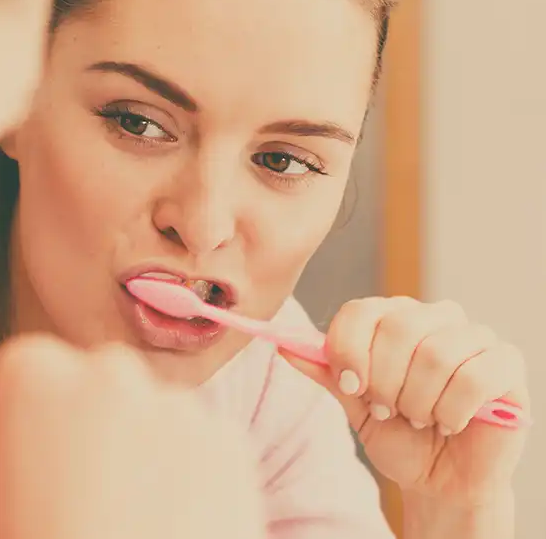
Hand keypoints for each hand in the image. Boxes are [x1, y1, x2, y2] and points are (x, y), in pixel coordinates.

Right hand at [0, 336, 267, 538]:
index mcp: (32, 375)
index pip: (22, 370)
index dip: (23, 415)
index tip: (27, 451)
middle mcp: (106, 369)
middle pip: (93, 379)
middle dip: (88, 417)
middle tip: (81, 486)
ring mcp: (172, 401)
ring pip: (149, 408)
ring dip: (142, 441)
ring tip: (130, 513)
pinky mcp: (225, 437)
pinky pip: (199, 439)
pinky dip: (189, 468)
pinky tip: (170, 517)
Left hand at [280, 296, 528, 506]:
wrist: (439, 480)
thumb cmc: (398, 435)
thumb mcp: (354, 404)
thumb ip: (326, 372)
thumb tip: (283, 346)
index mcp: (395, 317)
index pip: (362, 310)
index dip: (349, 350)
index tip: (351, 386)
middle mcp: (436, 317)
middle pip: (400, 326)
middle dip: (384, 380)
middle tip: (387, 409)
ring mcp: (475, 338)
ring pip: (436, 354)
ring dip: (418, 401)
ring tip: (419, 418)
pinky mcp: (506, 365)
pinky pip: (472, 377)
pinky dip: (451, 410)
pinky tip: (449, 423)